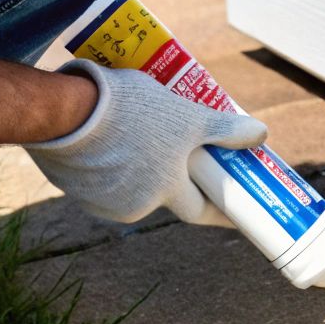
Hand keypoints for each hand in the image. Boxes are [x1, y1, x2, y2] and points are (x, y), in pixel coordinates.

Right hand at [25, 59, 267, 224]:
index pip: (200, 210)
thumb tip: (262, 134)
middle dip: (173, 174)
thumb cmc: (130, 113)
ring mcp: (100, 201)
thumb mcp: (185, 115)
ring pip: (129, 184)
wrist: (62, 113)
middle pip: (163, 192)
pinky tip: (107, 137)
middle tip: (179, 149)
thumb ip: (223, 129)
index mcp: (165, 191)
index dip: (218, 206)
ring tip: (139, 131)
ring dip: (138, 165)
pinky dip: (109, 162)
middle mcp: (135, 206)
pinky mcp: (73, 189)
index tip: (231, 206)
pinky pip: (99, 178)